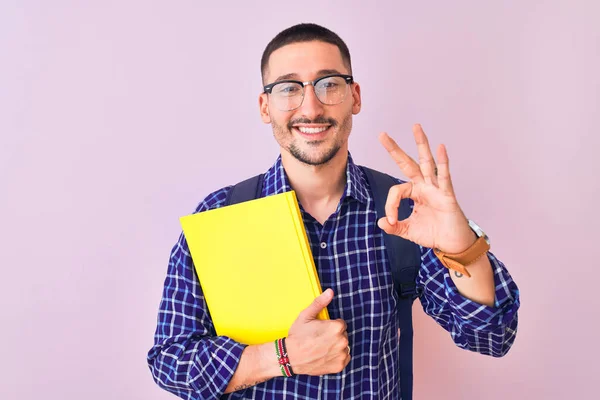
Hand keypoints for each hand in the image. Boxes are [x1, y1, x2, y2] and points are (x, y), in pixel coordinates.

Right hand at [285, 289, 349, 374]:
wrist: (290, 357)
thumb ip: (320, 302)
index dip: (330, 326)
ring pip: (344, 346)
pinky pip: (344, 358)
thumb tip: (330, 292)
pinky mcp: (339, 366)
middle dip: (334, 335)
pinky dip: (337, 357)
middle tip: (320, 339)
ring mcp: (341, 354)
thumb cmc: (298, 336)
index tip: (321, 330)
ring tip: (322, 348)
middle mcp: (342, 341)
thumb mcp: (306, 316)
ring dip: (336, 346)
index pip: (341, 324)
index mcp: (336, 327)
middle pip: (343, 335)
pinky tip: (325, 355)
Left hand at [376, 124, 475, 253]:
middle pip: (408, 163)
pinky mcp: (447, 195)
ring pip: (427, 162)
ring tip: (416, 127)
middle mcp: (424, 186)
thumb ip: (394, 226)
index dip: (390, 205)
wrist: (451, 245)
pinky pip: (444, 176)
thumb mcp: (408, 230)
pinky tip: (441, 147)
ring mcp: (436, 188)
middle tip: (382, 135)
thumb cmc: (433, 233)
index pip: (397, 190)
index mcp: (415, 192)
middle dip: (395, 149)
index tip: (391, 220)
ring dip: (421, 144)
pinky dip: (443, 162)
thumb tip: (381, 222)